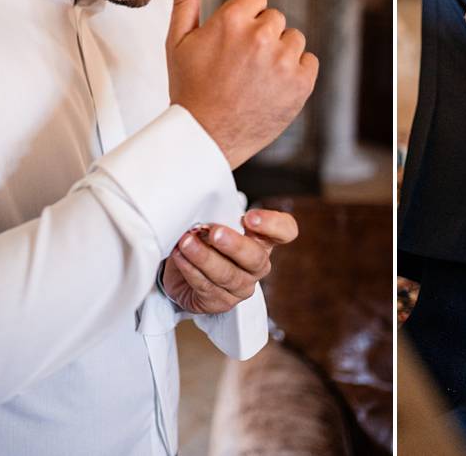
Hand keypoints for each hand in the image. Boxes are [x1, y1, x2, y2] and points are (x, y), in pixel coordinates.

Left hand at [161, 209, 298, 313]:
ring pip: (228, 275)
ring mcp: (241, 284)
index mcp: (263, 237)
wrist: (179, 267)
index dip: (272, 225)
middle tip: (213, 232)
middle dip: (233, 245)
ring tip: (185, 244)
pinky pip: (208, 289)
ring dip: (204, 258)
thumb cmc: (199, 235)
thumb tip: (199, 163)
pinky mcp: (221, 302)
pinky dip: (191, 272)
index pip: (286, 231)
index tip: (249, 216)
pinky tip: (179, 259)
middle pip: (256, 257)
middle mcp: (257, 262)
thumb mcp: (209, 213)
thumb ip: (214, 199)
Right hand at [166, 0, 318, 168]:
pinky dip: (296, 73)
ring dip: (280, 53)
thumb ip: (186, 0)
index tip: (235, 40)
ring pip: (294, 39)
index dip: (246, 18)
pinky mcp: (302, 82)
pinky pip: (309, 62)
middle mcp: (261, 35)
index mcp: (232, 19)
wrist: (206, 136)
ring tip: (256, 77)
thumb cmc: (189, 88)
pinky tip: (272, 87)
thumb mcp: (178, 42)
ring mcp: (284, 59)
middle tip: (242, 63)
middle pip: (276, 18)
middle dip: (263, 36)